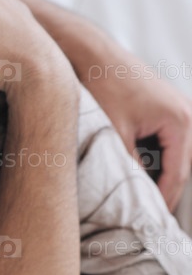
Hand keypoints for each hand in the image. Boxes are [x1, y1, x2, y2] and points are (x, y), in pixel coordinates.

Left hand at [83, 54, 191, 209]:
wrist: (92, 53)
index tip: (151, 221)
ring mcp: (178, 109)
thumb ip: (128, 164)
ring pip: (173, 154)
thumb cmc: (103, 86)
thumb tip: (131, 194)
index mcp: (180, 121)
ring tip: (142, 199)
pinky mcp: (164, 108)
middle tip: (149, 217)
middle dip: (165, 190)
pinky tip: (137, 172)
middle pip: (180, 165)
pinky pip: (165, 141)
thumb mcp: (114, 132)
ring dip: (159, 174)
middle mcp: (186, 114)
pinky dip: (154, 157)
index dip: (164, 199)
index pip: (178, 173)